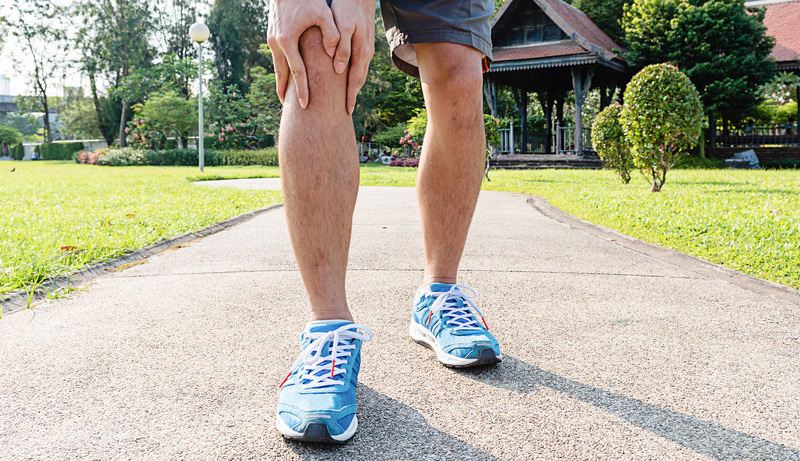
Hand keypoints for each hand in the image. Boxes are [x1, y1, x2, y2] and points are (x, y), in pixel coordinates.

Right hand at [267, 0, 339, 108]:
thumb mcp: (324, 14)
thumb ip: (332, 34)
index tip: (305, 105)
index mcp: (288, 41)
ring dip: (280, 79)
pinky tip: (285, 72)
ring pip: (277, 65)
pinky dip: (280, 67)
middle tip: (287, 107)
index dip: (302, 90)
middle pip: (281, 74)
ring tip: (284, 93)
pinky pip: (277, 55)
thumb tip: (333, 55)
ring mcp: (272, 38)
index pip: (297, 72)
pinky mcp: (272, 33)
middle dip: (284, 91)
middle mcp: (276, 42)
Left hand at [330, 0, 375, 114]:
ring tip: (347, 99)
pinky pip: (359, 64)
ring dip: (353, 87)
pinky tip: (347, 77)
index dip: (350, 96)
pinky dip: (353, 75)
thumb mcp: (344, 27)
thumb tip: (339, 70)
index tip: (346, 111)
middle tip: (346, 111)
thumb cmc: (347, 8)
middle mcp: (366, 53)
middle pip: (359, 80)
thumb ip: (342, 48)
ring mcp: (366, 48)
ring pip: (360, 73)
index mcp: (361, 51)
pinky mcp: (363, 43)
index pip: (355, 80)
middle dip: (352, 96)